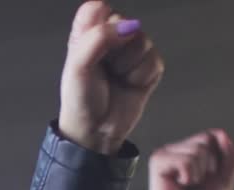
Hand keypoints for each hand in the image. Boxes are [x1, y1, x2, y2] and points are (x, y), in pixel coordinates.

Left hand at [58, 1, 163, 154]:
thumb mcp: (79, 66)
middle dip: (116, 49)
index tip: (95, 49)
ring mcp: (132, 52)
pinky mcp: (149, 68)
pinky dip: (142, 76)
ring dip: (129, 65)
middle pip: (125, 22)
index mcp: (88, 33)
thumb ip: (99, 38)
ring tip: (117, 79)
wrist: (96, 132)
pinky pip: (154, 60)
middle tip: (105, 69)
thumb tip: (129, 26)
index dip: (101, 27)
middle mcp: (111, 38)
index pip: (99, 8)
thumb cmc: (81, 100)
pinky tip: (129, 85)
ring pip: (143, 40)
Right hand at [143, 129, 233, 189]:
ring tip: (187, 187)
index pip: (213, 135)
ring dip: (199, 174)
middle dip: (210, 166)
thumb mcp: (225, 180)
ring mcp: (166, 153)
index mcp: (188, 151)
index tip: (209, 178)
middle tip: (196, 184)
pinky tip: (179, 186)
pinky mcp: (158, 161)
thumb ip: (232, 156)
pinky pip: (187, 161)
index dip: (219, 157)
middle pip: (206, 139)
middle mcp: (176, 149)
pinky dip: (189, 177)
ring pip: (198, 150)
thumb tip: (224, 134)